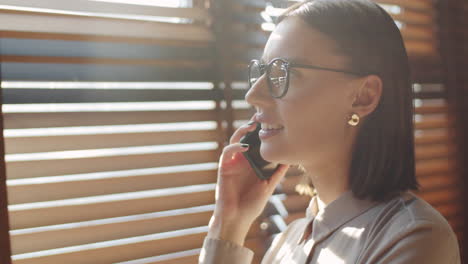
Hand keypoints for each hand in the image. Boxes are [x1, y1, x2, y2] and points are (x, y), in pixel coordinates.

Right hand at [208, 115, 289, 243]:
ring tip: (252, 126)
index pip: (257, 141)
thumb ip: (277, 173)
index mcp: (253, 162)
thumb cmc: (252, 204)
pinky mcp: (224, 167)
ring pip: (235, 139)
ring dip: (242, 131)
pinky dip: (234, 146)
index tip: (272, 119)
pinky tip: (244, 146)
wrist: (237, 217)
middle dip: (252, 125)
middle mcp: (243, 159)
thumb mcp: (269, 185)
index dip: (262, 130)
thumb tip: (291, 160)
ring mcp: (233, 162)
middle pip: (246, 136)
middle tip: (261, 115)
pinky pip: (227, 152)